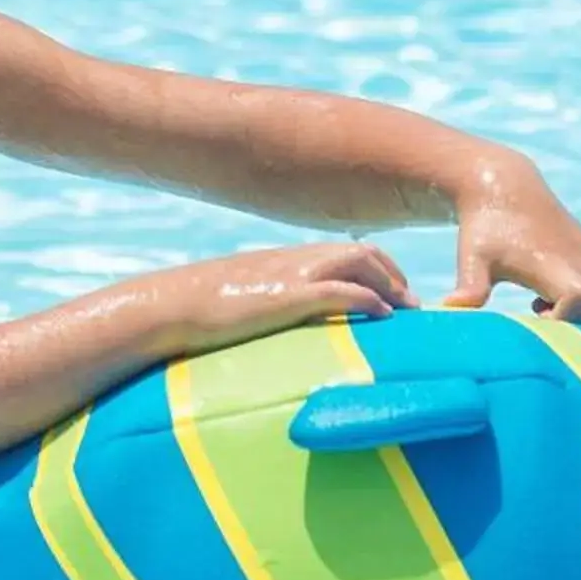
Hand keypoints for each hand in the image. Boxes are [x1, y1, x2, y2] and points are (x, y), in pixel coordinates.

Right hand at [169, 241, 415, 347]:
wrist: (168, 306)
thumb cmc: (196, 311)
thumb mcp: (242, 301)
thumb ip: (268, 305)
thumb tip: (278, 328)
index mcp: (286, 260)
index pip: (345, 251)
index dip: (377, 269)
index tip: (394, 295)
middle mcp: (294, 259)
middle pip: (362, 252)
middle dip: (394, 275)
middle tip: (412, 305)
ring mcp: (291, 274)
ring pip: (358, 262)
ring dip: (390, 284)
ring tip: (405, 311)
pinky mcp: (287, 296)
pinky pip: (339, 290)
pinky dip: (367, 298)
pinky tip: (383, 316)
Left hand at [443, 153, 580, 328]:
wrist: (505, 186)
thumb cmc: (485, 225)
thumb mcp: (472, 257)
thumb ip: (469, 286)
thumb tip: (448, 309)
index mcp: (559, 268)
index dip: (564, 322)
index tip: (536, 322)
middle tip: (557, 327)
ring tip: (545, 312)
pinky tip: (543, 302)